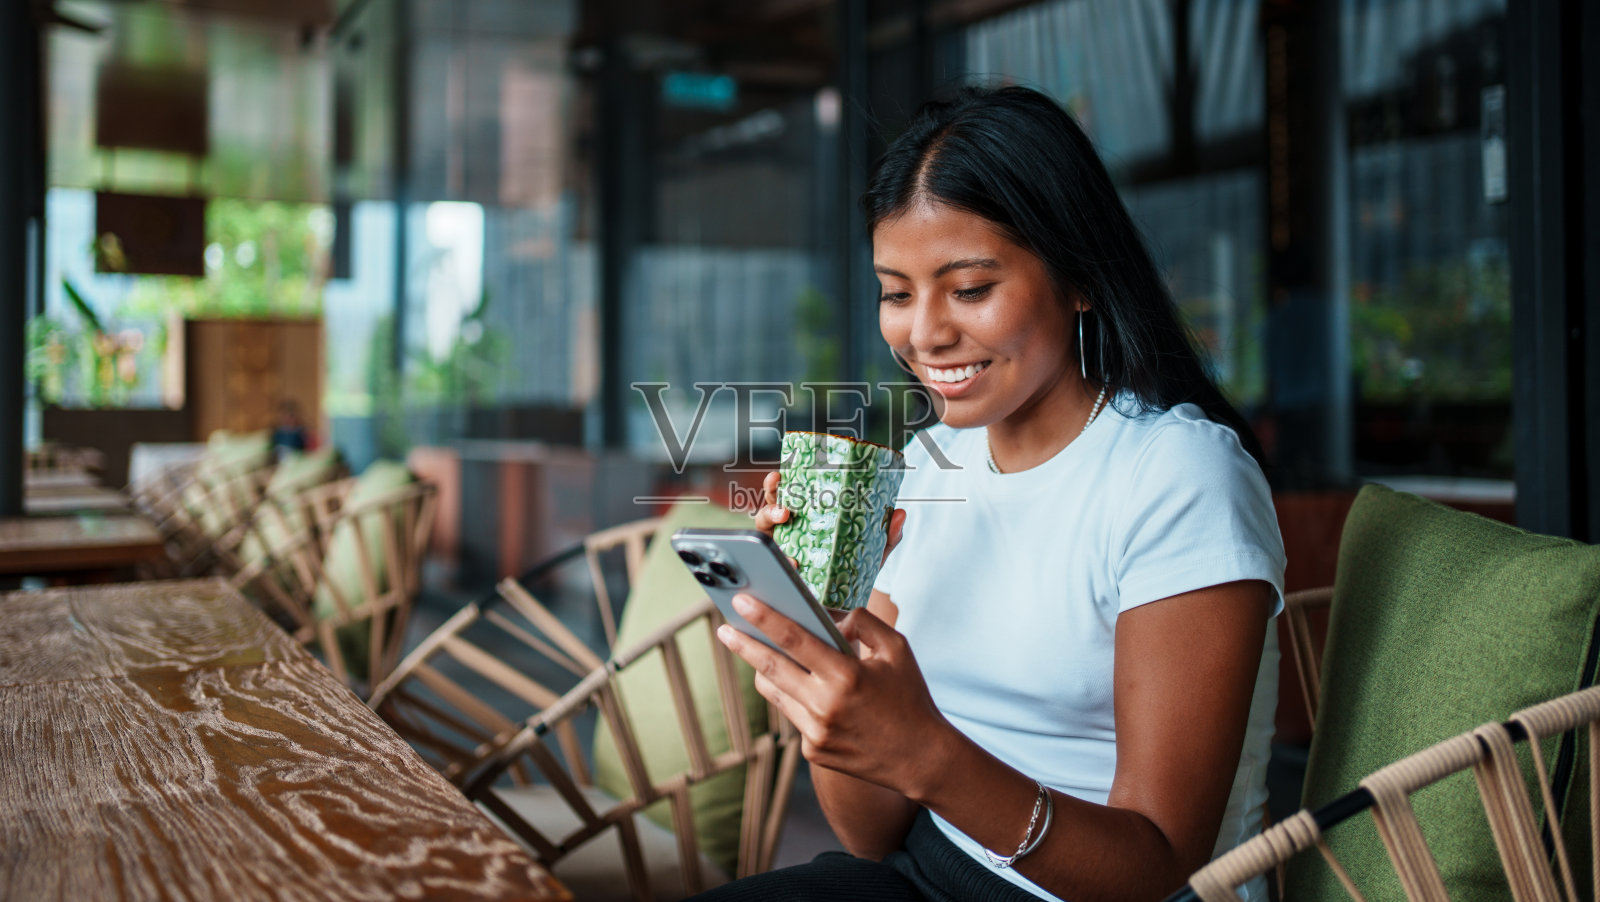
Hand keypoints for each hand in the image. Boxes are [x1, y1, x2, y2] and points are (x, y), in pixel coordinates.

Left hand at [717, 593, 950, 795]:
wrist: (921, 758)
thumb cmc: (911, 698)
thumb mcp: (897, 650)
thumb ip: (864, 623)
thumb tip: (831, 615)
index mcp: (847, 676)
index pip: (795, 639)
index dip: (764, 617)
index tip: (741, 601)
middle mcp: (826, 706)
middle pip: (771, 667)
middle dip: (743, 644)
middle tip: (724, 627)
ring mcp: (816, 732)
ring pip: (775, 691)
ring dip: (763, 669)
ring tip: (755, 651)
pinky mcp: (813, 751)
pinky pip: (792, 714)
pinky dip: (794, 695)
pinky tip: (803, 687)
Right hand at [753, 470, 906, 566]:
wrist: (845, 614)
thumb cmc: (852, 576)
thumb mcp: (871, 554)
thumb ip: (886, 536)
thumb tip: (899, 513)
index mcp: (806, 519)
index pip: (791, 494)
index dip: (780, 483)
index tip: (780, 475)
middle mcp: (788, 533)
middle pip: (770, 506)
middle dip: (771, 496)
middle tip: (781, 496)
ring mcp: (781, 554)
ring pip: (764, 533)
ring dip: (769, 519)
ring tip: (784, 518)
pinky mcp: (780, 576)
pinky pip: (773, 566)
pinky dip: (782, 562)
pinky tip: (793, 562)